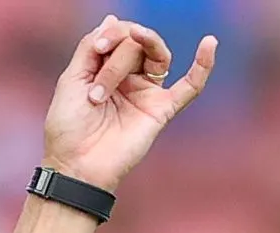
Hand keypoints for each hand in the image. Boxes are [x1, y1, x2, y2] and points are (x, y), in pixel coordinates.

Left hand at [41, 16, 215, 193]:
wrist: (76, 166)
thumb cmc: (68, 128)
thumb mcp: (72, 79)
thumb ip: (91, 47)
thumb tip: (114, 19)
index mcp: (105, 67)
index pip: (118, 34)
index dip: (111, 34)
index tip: (98, 48)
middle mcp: (129, 77)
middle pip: (135, 44)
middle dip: (115, 59)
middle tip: (97, 90)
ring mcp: (146, 93)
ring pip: (156, 55)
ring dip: (133, 60)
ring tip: (110, 84)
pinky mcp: (161, 111)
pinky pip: (189, 87)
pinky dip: (203, 67)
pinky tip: (210, 44)